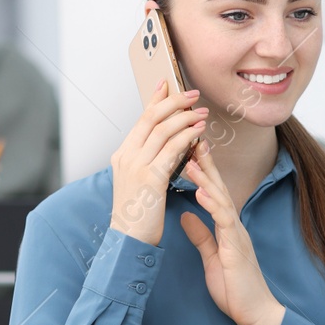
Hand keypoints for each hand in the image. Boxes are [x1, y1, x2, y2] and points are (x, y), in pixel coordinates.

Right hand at [110, 77, 206, 246]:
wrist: (129, 240)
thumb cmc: (137, 214)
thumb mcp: (137, 181)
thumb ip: (148, 160)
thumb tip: (166, 143)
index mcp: (122, 154)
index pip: (141, 119)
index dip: (155, 99)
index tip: (168, 84)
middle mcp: (126, 155)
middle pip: (151, 118)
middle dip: (174, 102)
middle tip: (193, 94)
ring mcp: (136, 165)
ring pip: (163, 130)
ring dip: (186, 117)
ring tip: (202, 112)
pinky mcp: (150, 178)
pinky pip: (172, 150)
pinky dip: (188, 137)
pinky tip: (200, 133)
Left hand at [179, 140, 285, 324]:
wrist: (256, 314)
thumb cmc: (236, 289)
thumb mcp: (212, 257)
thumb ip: (201, 235)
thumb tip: (185, 215)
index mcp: (225, 225)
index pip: (211, 190)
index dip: (200, 168)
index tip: (187, 146)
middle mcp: (232, 224)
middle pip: (216, 185)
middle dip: (204, 160)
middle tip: (191, 134)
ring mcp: (236, 234)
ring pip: (220, 198)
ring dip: (206, 176)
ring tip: (192, 156)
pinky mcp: (236, 248)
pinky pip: (224, 222)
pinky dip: (212, 205)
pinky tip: (201, 192)